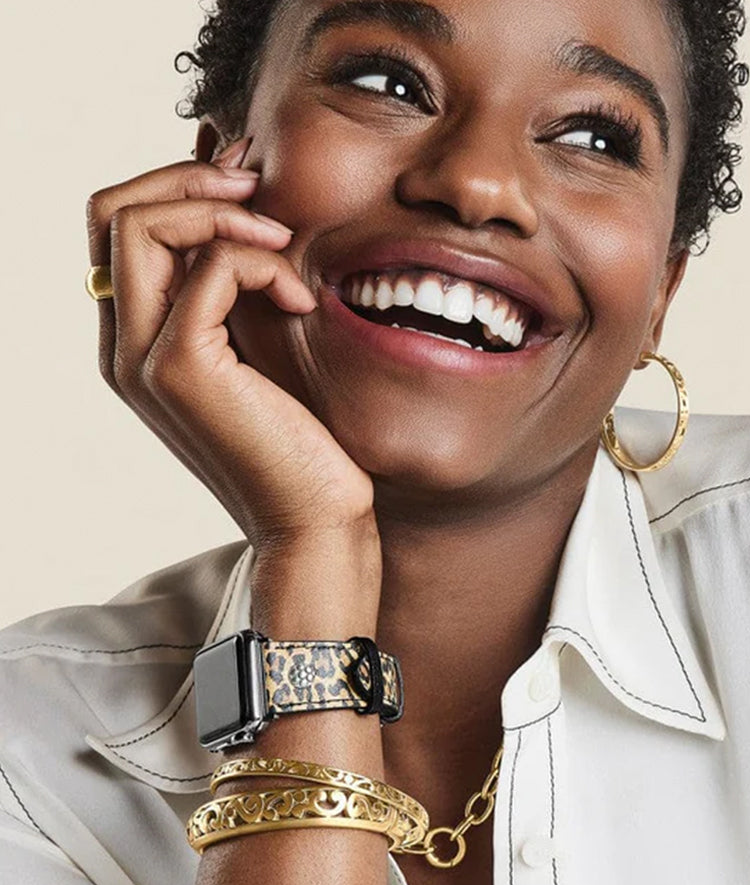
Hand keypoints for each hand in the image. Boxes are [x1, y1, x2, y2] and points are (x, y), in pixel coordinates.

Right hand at [86, 137, 377, 552]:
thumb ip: (239, 281)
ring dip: (225, 213)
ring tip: (287, 246)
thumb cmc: (301, 438)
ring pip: (140, 224)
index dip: (176, 182)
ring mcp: (141, 358)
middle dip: (191, 178)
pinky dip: (263, 263)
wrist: (314, 518)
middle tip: (262, 189)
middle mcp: (122, 347)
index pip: (116, 225)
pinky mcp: (181, 368)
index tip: (248, 181)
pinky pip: (210, 268)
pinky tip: (302, 301)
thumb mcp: (263, 345)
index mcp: (135, 339)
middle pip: (112, 210)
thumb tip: (248, 194)